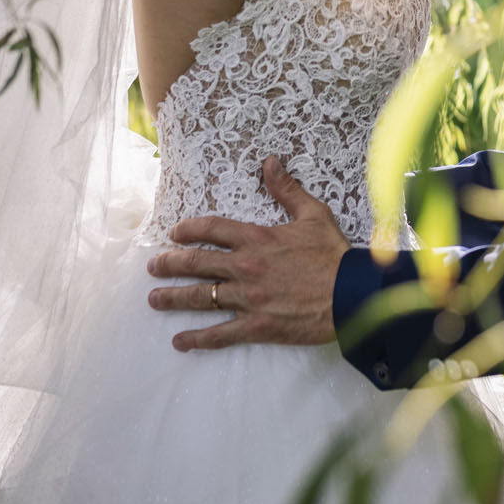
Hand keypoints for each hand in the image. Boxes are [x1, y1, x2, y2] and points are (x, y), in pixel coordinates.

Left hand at [145, 155, 350, 350]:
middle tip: (153, 266)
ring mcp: (248, 299)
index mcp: (256, 238)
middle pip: (196, 264)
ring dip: (173, 298)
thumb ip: (286, 189)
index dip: (188, 230)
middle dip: (169, 264)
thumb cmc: (333, 254)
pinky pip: (220, 334)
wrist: (351, 294)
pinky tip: (180, 342)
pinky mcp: (257, 326)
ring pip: (200, 298)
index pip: (211, 229)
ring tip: (154, 299)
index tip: (174, 234)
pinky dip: (198, 339)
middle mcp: (245, 267)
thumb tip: (270, 162)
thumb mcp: (313, 213)